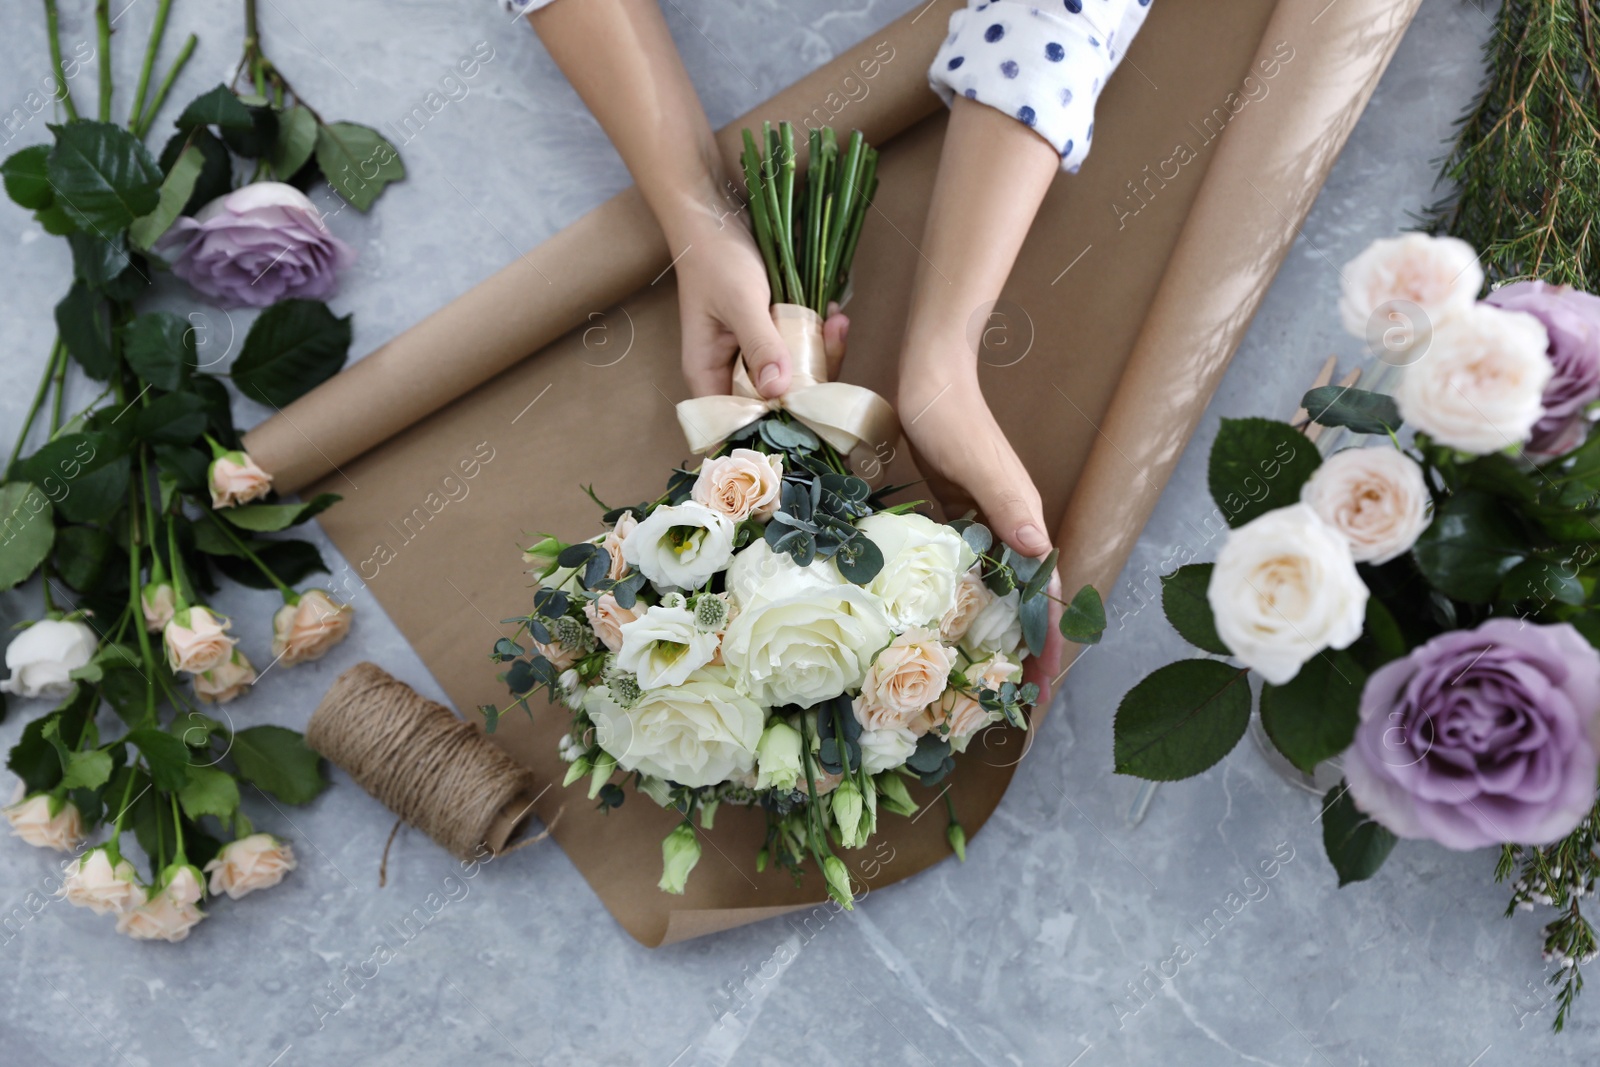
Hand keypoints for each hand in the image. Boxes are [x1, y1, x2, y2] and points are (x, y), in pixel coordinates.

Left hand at [899, 366, 1063, 701]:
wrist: (930, 375)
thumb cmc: (951, 415)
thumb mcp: (976, 462)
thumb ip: (1008, 504)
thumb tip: (1041, 552)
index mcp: (1024, 521)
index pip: (1048, 593)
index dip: (1047, 640)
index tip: (1043, 685)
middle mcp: (1012, 527)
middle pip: (1027, 599)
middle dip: (1026, 648)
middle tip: (1013, 700)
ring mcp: (985, 521)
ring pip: (999, 587)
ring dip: (996, 627)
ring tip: (984, 675)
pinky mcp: (959, 513)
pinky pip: (970, 566)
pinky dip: (967, 597)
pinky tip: (948, 621)